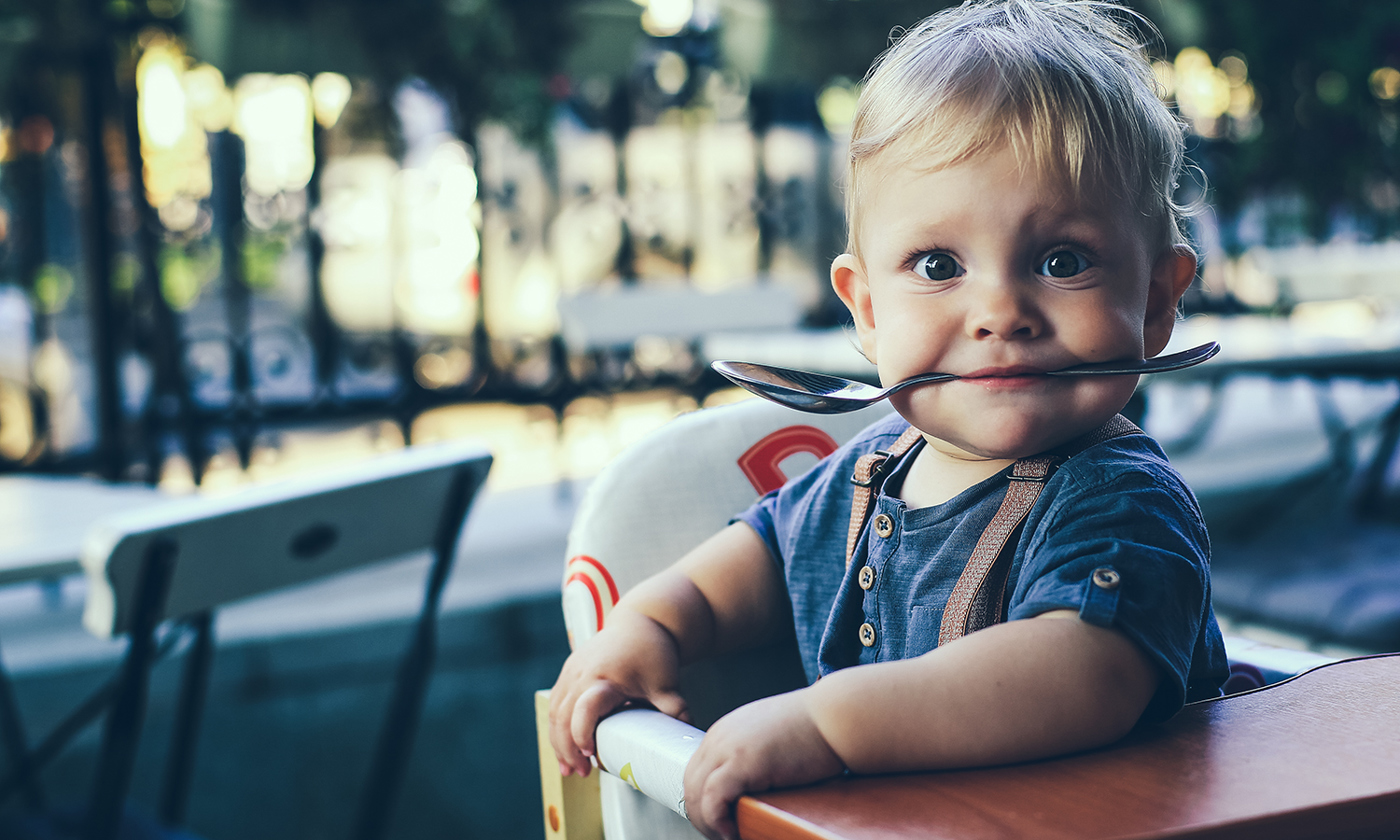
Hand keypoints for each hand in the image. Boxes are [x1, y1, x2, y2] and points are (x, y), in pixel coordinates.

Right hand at [549, 611, 689, 776]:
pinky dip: (555, 727)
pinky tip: (562, 747)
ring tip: (568, 768)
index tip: (590, 754)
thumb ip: (676, 710)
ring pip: (554, 712)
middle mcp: (583, 674)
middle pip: (563, 717)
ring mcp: (572, 671)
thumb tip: (690, 735)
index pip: (586, 708)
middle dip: (567, 749)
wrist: (640, 620)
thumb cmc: (652, 651)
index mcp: (606, 678)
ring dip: (557, 742)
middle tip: (580, 772)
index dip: (583, 733)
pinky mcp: (568, 671)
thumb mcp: (666, 682)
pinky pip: (554, 703)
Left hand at [682, 689, 844, 839]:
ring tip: (727, 836)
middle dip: (701, 815)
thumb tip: (758, 786)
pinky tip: (731, 831)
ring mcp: (728, 748)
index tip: (719, 820)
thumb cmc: (817, 729)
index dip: (703, 801)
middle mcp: (720, 737)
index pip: (698, 772)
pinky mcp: (741, 762)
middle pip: (690, 784)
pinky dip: (717, 820)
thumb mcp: (772, 738)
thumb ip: (755, 757)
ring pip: (696, 794)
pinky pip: (713, 799)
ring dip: (707, 822)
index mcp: (725, 731)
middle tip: (722, 833)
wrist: (836, 716)